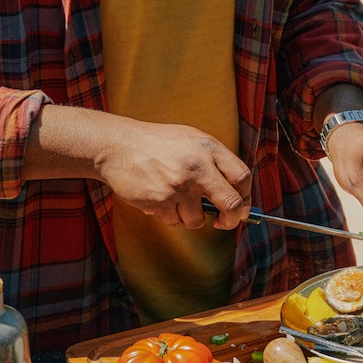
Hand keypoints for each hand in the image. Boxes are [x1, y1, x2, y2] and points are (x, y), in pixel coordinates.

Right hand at [26, 106, 252, 229]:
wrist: (117, 145)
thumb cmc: (156, 144)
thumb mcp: (191, 140)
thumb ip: (213, 161)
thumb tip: (235, 193)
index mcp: (209, 148)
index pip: (243, 177)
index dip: (246, 197)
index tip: (241, 206)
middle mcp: (198, 167)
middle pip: (232, 204)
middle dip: (231, 219)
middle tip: (223, 222)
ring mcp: (180, 185)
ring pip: (197, 219)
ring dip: (188, 217)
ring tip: (173, 199)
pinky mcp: (161, 200)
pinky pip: (174, 221)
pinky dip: (168, 216)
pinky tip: (157, 198)